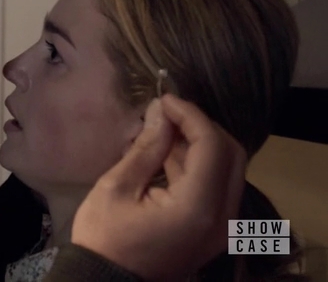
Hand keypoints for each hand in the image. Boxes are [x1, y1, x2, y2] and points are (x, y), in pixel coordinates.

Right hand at [70, 94, 245, 280]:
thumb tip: (160, 112)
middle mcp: (223, 218)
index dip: (190, 115)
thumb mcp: (117, 187)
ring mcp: (222, 228)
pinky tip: (168, 153)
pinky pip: (217, 187)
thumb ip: (146, 148)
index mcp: (198, 208)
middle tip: (168, 113)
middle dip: (201, 127)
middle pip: (230, 155)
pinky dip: (198, 165)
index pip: (211, 146)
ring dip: (200, 145)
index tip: (164, 99)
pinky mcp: (213, 231)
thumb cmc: (104, 237)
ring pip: (227, 170)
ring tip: (163, 130)